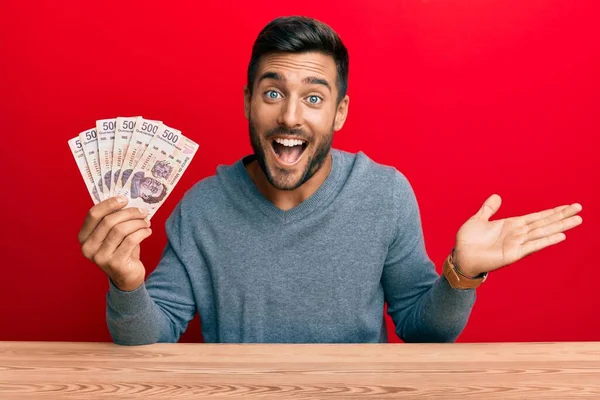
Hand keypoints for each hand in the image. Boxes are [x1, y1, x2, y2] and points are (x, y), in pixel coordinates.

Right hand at [78, 196, 152, 290]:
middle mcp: (88, 248)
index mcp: (84, 237)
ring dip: (137, 223)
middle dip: (129, 213)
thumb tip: (128, 202)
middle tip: (143, 211)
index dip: (109, 204)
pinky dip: (142, 232)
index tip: (125, 199)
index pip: (93, 215)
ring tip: (146, 222)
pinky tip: (148, 231)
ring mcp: (100, 257)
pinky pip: (131, 240)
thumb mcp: (114, 235)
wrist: (127, 277)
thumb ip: (115, 220)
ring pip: (121, 230)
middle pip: (109, 221)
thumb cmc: (121, 251)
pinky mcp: (115, 263)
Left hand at [453, 194, 582, 276]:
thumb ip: (489, 209)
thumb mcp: (479, 219)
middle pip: (544, 223)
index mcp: (511, 225)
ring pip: (543, 232)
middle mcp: (518, 234)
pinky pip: (533, 246)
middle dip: (562, 216)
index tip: (568, 206)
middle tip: (579, 209)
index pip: (537, 216)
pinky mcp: (514, 254)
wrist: (460, 256)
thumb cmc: (468, 241)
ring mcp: (517, 244)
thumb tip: (497, 196)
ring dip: (560, 226)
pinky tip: (561, 236)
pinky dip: (546, 240)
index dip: (552, 211)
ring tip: (577, 220)